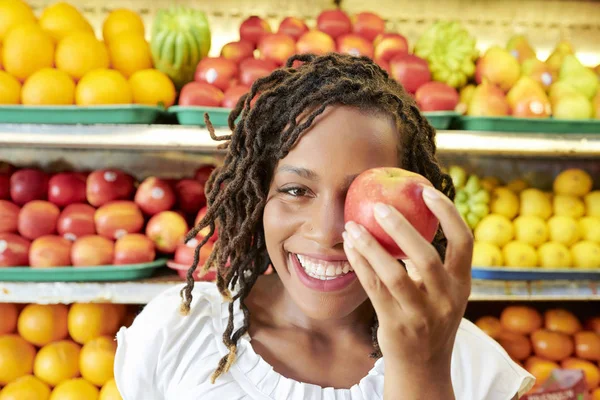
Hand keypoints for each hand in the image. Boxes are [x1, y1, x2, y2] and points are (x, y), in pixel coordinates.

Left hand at [342, 186, 472, 395]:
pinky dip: (360, 264)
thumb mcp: (443, 292)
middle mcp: (446, 299)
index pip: (464, 241)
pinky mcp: (396, 326)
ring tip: (352, 226)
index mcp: (462, 284)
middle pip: (425, 256)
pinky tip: (349, 248)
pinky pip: (374, 289)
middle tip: (378, 206)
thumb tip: (409, 216)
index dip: (448, 213)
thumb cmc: (429, 318)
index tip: (426, 190)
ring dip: (370, 246)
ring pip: (394, 274)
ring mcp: (421, 315)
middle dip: (400, 228)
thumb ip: (433, 262)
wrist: (423, 368)